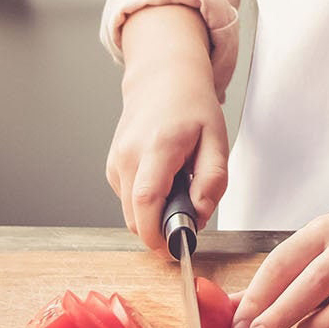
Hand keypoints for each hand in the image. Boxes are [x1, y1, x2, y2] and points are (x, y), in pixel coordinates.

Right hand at [106, 63, 228, 252]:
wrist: (163, 79)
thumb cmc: (192, 106)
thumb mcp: (217, 138)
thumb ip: (213, 179)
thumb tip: (200, 215)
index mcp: (158, 146)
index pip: (147, 200)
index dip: (156, 233)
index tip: (174, 248)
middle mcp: (129, 155)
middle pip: (134, 215)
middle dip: (160, 229)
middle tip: (189, 214)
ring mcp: (115, 162)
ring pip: (129, 212)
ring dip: (154, 214)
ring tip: (180, 186)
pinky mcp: (111, 167)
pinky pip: (127, 199)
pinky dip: (146, 201)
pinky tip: (164, 179)